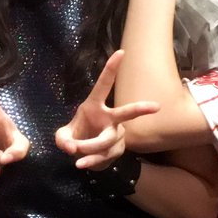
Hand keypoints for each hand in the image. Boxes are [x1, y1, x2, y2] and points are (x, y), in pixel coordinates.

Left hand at [55, 50, 159, 169]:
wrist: (84, 156)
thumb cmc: (75, 137)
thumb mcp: (62, 137)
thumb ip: (62, 140)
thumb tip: (72, 148)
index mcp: (95, 106)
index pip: (104, 85)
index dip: (111, 69)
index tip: (121, 52)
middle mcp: (110, 118)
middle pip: (126, 113)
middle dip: (140, 109)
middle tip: (155, 107)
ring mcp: (116, 133)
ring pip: (105, 141)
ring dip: (88, 149)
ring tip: (76, 157)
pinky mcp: (117, 149)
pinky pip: (104, 155)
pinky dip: (89, 161)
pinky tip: (81, 164)